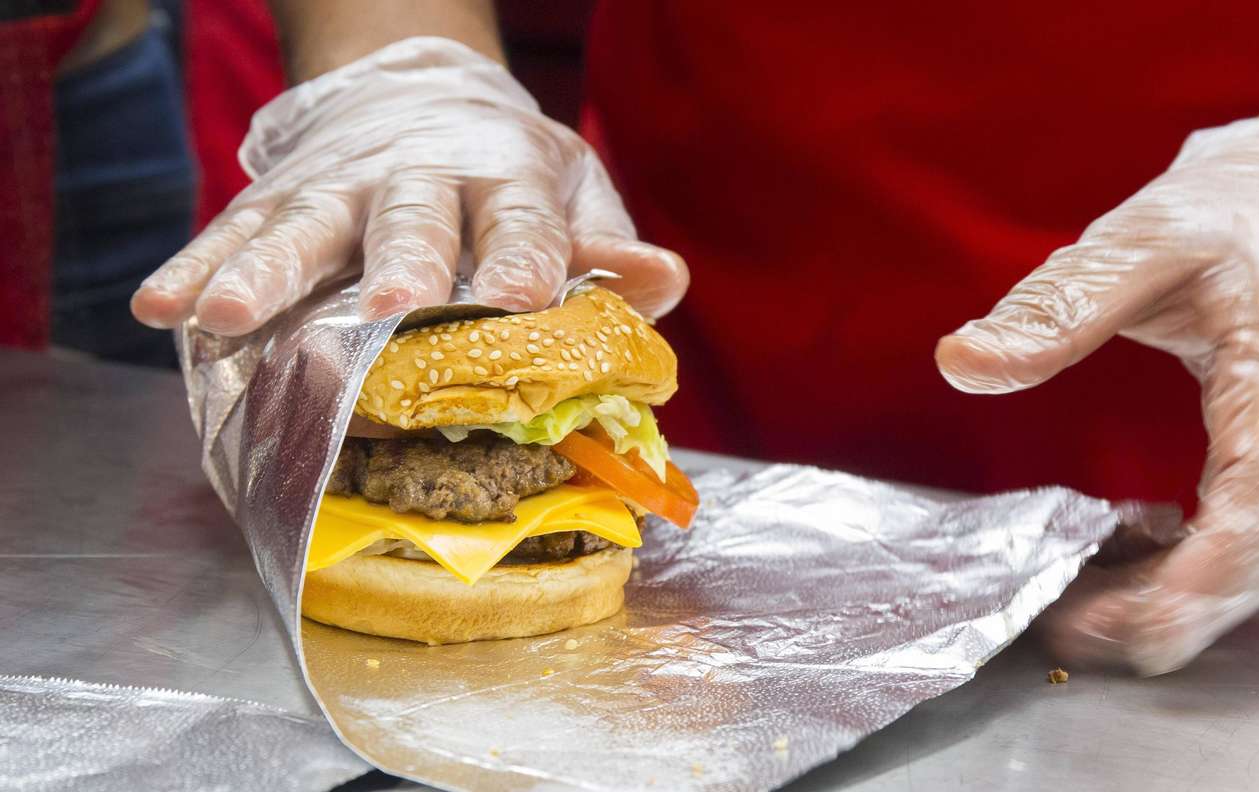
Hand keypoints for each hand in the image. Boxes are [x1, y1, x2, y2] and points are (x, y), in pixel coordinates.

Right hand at [131, 37, 686, 335]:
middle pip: (411, 219)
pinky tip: (162, 307)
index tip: (528, 299)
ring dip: (268, 269)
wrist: (422, 95)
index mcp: (507, 181)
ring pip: (305, 225)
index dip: (526, 258)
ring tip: (233, 315)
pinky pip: (236, 230)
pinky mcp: (282, 195)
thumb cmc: (509, 171)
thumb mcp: (572, 191)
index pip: (524, 221)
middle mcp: (421, 178)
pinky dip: (197, 266)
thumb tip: (661, 280)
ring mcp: (342, 185)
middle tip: (394, 303)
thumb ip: (607, 244)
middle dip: (402, 262)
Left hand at [936, 119, 1258, 674]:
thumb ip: (1055, 306)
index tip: (1108, 615)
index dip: (1191, 576)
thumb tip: (962, 361)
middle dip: (1162, 613)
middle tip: (1061, 627)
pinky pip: (1245, 547)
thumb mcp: (1137, 244)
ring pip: (1255, 571)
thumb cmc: (1223, 216)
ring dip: (1170, 606)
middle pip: (1257, 563)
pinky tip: (1118, 572)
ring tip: (1076, 613)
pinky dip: (1185, 577)